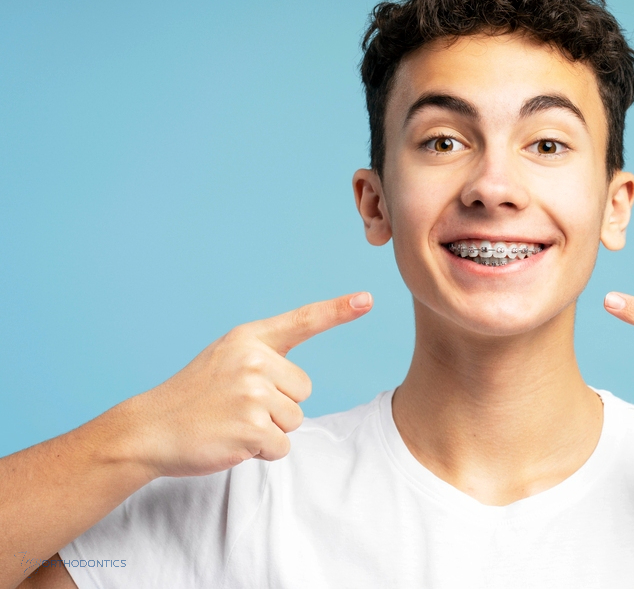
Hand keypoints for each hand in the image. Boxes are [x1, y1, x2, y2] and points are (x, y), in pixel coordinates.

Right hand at [124, 292, 372, 478]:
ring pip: (294, 420)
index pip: (303, 321)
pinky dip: (261, 452)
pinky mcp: (252, 428)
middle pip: (304, 390)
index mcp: (249, 339)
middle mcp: (254, 360)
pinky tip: (231, 441)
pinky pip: (282, 446)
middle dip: (279, 406)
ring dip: (269, 431)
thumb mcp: (225, 360)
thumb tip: (300, 383)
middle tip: (237, 407)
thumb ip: (263, 359)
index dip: (338, 310)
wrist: (148, 430)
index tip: (368, 299)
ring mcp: (253, 394)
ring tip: (231, 423)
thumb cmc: (194, 397)